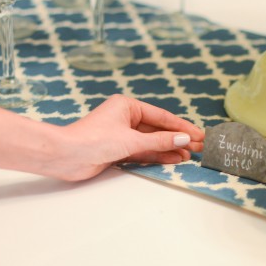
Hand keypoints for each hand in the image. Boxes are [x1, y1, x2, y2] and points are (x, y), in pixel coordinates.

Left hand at [51, 95, 204, 180]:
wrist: (65, 156)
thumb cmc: (93, 140)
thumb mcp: (131, 140)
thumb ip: (159, 140)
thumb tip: (183, 139)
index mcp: (127, 106)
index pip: (161, 116)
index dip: (181, 126)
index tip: (199, 134)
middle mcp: (125, 118)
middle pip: (158, 129)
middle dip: (178, 138)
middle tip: (200, 147)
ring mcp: (122, 134)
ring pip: (151, 141)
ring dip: (169, 148)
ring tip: (190, 156)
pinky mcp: (118, 150)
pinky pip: (143, 151)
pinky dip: (157, 155)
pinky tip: (173, 160)